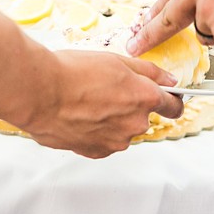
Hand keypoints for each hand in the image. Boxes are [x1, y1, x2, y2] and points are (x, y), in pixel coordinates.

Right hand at [19, 50, 184, 158]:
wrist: (38, 93)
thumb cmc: (72, 73)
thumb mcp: (116, 60)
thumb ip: (149, 72)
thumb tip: (169, 80)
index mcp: (145, 99)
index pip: (174, 107)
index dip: (171, 101)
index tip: (167, 99)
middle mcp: (135, 124)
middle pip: (142, 118)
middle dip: (130, 107)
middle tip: (105, 90)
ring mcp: (116, 141)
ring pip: (121, 131)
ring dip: (111, 120)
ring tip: (86, 103)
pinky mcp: (95, 152)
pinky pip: (103, 141)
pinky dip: (95, 131)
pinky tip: (79, 116)